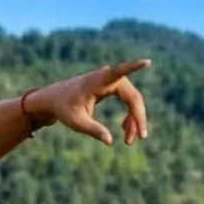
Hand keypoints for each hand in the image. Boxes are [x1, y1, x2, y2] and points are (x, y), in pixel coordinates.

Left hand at [26, 59, 150, 145]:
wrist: (57, 99)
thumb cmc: (64, 108)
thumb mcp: (76, 122)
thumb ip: (92, 130)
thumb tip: (110, 141)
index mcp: (98, 81)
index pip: (119, 72)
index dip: (134, 67)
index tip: (147, 61)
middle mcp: (109, 77)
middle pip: (133, 97)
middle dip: (139, 118)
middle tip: (141, 138)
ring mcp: (114, 81)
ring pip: (134, 100)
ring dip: (135, 120)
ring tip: (129, 141)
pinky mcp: (114, 86)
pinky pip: (129, 101)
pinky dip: (130, 116)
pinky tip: (125, 131)